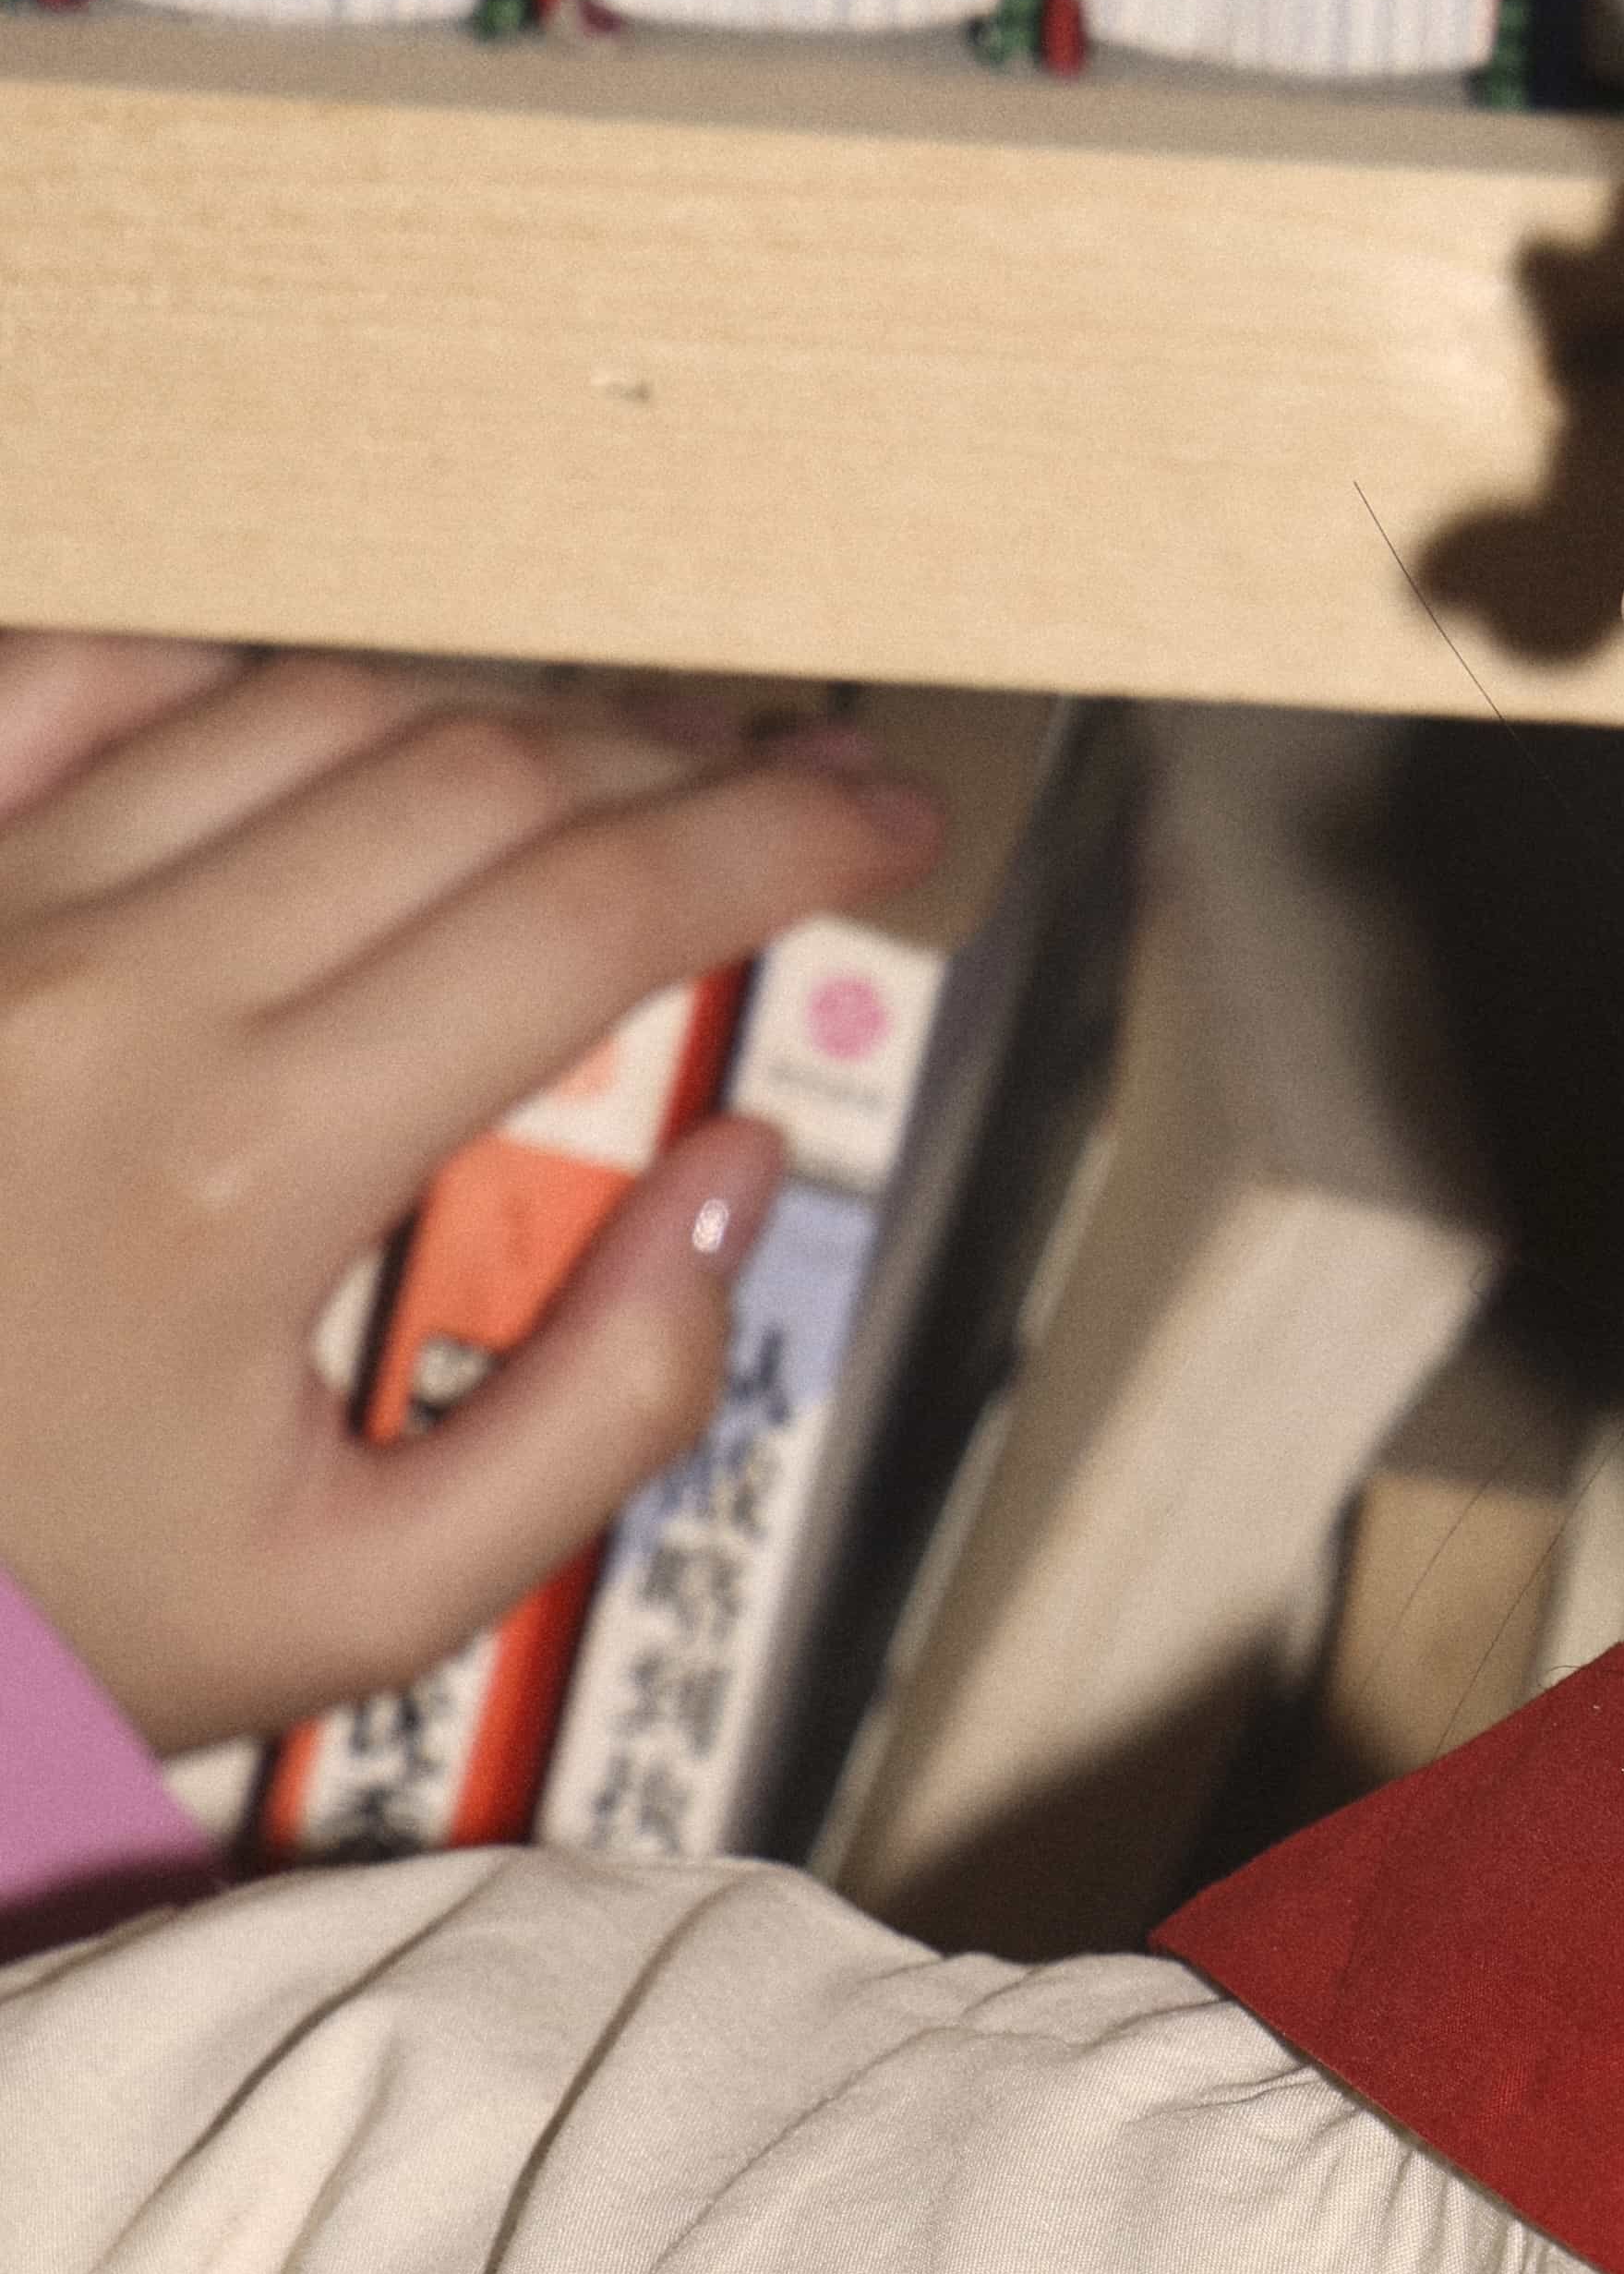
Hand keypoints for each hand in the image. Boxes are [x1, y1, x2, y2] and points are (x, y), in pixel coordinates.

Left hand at [0, 635, 941, 1751]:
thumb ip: (599, 1410)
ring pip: (309, 708)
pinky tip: (337, 725)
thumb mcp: (358, 1599)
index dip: (782, 841)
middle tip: (802, 783)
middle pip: (479, 777)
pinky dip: (240, 675)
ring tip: (616, 761)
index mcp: (246, 1169)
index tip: (888, 826)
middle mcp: (109, 996)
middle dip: (686, 762)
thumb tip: (734, 1185)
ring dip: (499, 716)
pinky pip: (85, 680)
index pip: (593, 915)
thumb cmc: (29, 1597)